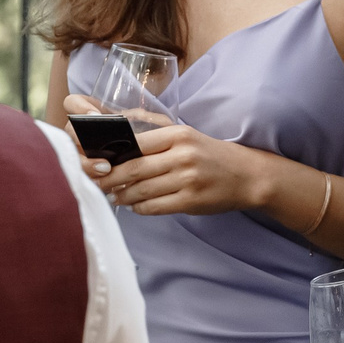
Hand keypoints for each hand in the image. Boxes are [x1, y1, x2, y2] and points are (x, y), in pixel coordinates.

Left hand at [63, 94, 267, 216]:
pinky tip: (134, 206)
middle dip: (110, 178)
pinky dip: (140, 208)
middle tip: (96, 183)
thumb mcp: (186, 137)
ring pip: (142, 190)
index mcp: (178, 135)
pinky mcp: (191, 201)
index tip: (98, 162)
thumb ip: (156, 139)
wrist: (247, 175)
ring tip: (114, 196)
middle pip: (134, 169)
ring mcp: (187, 179)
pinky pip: (155, 207)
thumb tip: (118, 148)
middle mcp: (182, 155)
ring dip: (123, 195)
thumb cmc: (211, 155)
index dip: (113, 155)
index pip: (136, 143)